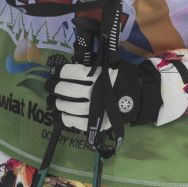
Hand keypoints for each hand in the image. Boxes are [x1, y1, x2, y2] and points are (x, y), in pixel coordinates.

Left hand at [47, 58, 162, 132]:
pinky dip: (66, 118)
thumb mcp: (105, 66)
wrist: (138, 96)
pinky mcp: (99, 122)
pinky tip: (62, 114)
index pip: (71, 72)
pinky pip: (76, 122)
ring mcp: (97, 108)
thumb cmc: (119, 78)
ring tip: (54, 101)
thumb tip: (67, 64)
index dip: (59, 71)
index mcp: (98, 75)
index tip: (53, 72)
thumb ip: (88, 65)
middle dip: (54, 87)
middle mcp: (96, 91)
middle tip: (49, 87)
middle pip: (67, 89)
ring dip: (58, 103)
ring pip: (69, 106)